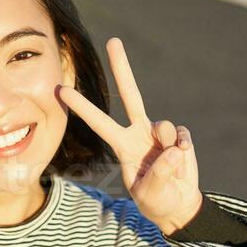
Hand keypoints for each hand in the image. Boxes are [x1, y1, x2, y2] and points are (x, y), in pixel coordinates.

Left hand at [57, 37, 202, 234]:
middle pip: (131, 95)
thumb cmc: (156, 201)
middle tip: (113, 41)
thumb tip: (173, 148)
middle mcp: (139, 134)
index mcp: (123, 147)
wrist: (178, 205)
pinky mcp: (179, 136)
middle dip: (122, 68)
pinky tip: (183, 162)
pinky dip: (184, 150)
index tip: (62, 90)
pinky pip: (182, 136)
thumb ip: (159, 173)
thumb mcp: (151, 194)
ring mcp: (159, 133)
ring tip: (170, 166)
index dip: (82, 107)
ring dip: (168, 146)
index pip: (100, 123)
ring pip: (164, 126)